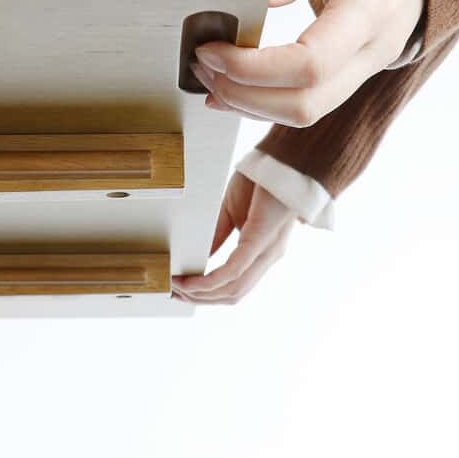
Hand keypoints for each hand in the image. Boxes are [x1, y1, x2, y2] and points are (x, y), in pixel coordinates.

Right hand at [171, 170, 297, 304]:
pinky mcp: (262, 239)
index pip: (235, 286)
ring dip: (202, 293)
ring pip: (234, 288)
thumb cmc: (261, 182)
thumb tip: (198, 257)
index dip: (208, 295)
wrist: (286, 159)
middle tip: (172, 293)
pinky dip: (211, 281)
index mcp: (261, 253)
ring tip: (177, 287)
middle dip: (200, 298)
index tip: (180, 292)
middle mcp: (268, 258)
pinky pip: (235, 269)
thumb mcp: (232, 212)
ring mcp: (267, 251)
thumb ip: (218, 236)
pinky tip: (192, 283)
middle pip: (233, 294)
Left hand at [189, 0, 424, 125]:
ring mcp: (366, 71)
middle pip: (306, 104)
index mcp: (374, 9)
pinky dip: (264, 102)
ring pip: (305, 114)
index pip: (312, 64)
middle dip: (244, 94)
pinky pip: (308, 105)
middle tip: (201, 65)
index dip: (255, 69)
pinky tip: (232, 87)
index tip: (211, 50)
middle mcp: (374, 51)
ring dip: (249, 103)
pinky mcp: (352, 78)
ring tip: (207, 75)